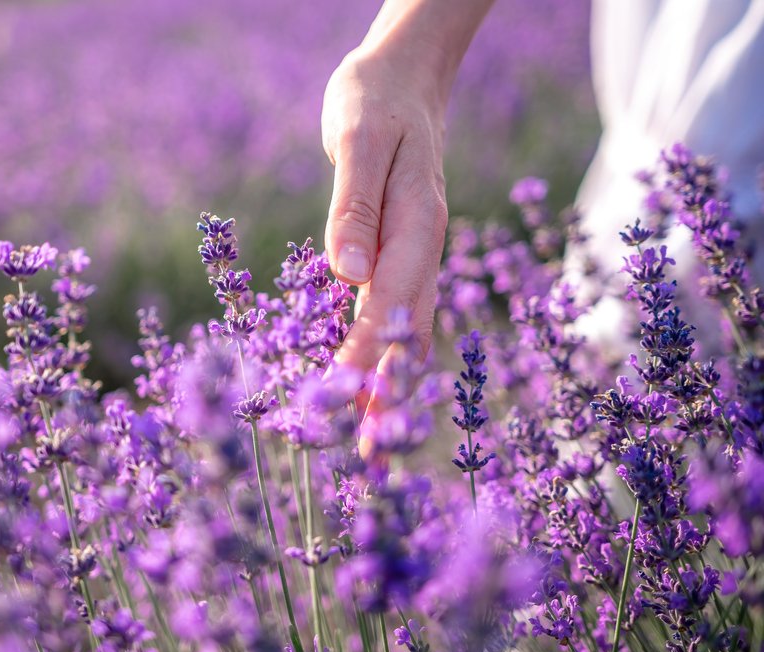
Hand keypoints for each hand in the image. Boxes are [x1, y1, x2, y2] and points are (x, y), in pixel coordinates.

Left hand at [322, 46, 447, 420]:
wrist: (406, 79)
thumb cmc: (376, 101)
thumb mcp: (359, 139)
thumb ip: (354, 207)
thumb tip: (346, 275)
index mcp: (416, 225)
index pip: (388, 303)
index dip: (366, 356)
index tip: (341, 404)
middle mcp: (423, 249)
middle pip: (407, 334)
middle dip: (386, 395)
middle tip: (366, 460)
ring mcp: (416, 255)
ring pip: (407, 332)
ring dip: (388, 387)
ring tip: (369, 442)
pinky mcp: (401, 255)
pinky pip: (396, 315)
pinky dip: (383, 355)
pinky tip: (367, 385)